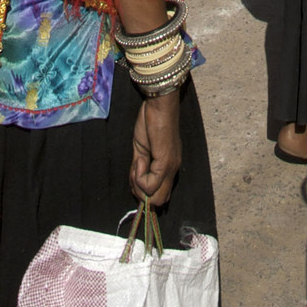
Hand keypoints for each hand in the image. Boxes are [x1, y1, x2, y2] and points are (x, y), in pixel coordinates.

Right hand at [131, 88, 181, 206]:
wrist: (159, 105)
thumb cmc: (151, 123)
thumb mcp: (142, 150)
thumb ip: (140, 169)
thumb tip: (137, 189)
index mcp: (168, 168)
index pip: (161, 196)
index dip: (144, 194)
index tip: (135, 178)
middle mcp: (172, 171)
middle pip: (159, 201)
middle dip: (141, 194)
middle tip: (135, 174)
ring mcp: (170, 168)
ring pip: (155, 197)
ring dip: (139, 186)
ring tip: (137, 163)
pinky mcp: (165, 162)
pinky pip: (150, 184)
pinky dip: (139, 176)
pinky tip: (140, 159)